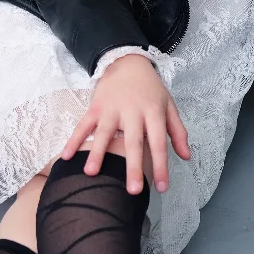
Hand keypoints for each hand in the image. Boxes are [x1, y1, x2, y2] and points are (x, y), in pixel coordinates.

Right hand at [61, 54, 191, 195]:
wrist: (128, 62)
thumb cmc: (151, 90)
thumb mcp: (169, 106)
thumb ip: (178, 132)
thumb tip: (187, 157)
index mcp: (153, 113)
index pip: (159, 143)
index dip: (161, 165)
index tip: (161, 187)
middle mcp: (133, 112)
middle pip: (133, 142)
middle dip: (132, 167)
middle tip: (132, 191)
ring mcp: (112, 109)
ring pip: (104, 133)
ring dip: (97, 153)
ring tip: (91, 173)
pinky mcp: (96, 106)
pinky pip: (83, 125)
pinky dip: (74, 139)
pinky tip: (66, 156)